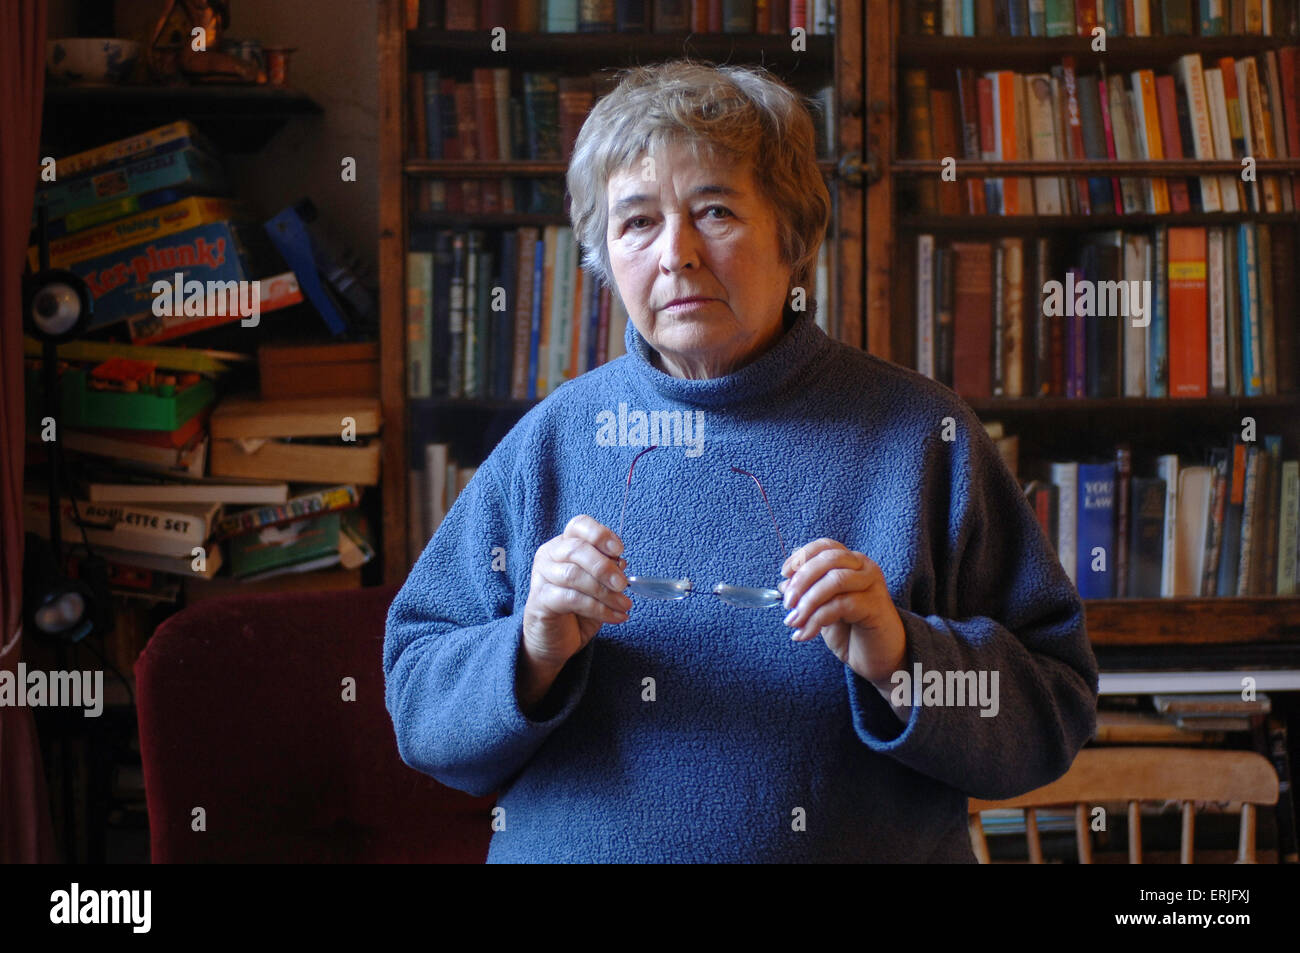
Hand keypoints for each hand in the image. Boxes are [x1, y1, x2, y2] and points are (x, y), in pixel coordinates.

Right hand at [522, 515, 630, 674]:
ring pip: (574, 575)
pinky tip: (614, 617)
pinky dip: (598, 608)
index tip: (619, 549)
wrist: (553, 640)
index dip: (600, 534)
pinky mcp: (539, 600)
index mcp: (564, 545)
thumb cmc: (576, 609)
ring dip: (604, 592)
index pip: (579, 525)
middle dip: (604, 567)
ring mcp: (541, 577)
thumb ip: (607, 571)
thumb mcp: (598, 587)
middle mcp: (549, 555)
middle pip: (576, 549)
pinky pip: (571, 599)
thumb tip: (621, 562)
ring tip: (623, 605)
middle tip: (623, 585)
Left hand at [779, 539, 906, 686]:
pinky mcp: (875, 606)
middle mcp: (865, 568)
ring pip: (835, 580)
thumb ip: (806, 593)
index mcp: (852, 562)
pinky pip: (841, 605)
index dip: (802, 556)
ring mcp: (872, 585)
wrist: (878, 658)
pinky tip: (805, 635)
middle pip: (829, 559)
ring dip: (808, 601)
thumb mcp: (822, 608)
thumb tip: (784, 585)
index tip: (784, 574)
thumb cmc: (851, 630)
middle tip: (787, 603)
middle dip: (802, 580)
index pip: (826, 546)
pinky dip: (816, 620)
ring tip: (793, 622)